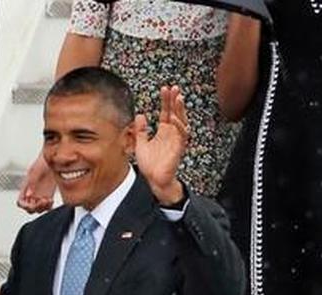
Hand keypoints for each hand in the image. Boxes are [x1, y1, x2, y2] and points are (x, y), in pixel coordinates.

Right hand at [17, 155, 55, 213]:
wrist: (53, 159)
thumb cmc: (41, 162)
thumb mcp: (35, 171)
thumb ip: (31, 183)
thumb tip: (29, 195)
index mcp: (25, 188)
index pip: (21, 202)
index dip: (24, 205)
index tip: (32, 203)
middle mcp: (32, 193)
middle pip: (30, 208)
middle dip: (36, 207)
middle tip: (43, 201)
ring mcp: (40, 195)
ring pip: (38, 209)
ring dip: (43, 207)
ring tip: (48, 201)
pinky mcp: (48, 195)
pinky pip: (47, 206)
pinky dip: (49, 206)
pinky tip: (51, 200)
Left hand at [135, 85, 188, 204]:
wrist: (154, 180)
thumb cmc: (150, 165)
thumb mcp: (140, 143)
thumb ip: (141, 130)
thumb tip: (140, 115)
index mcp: (163, 131)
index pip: (166, 112)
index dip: (166, 101)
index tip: (164, 89)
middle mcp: (171, 134)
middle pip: (175, 112)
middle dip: (174, 100)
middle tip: (173, 87)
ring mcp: (176, 140)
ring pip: (181, 120)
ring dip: (180, 109)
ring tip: (178, 97)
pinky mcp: (178, 148)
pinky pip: (181, 134)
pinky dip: (178, 125)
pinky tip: (173, 117)